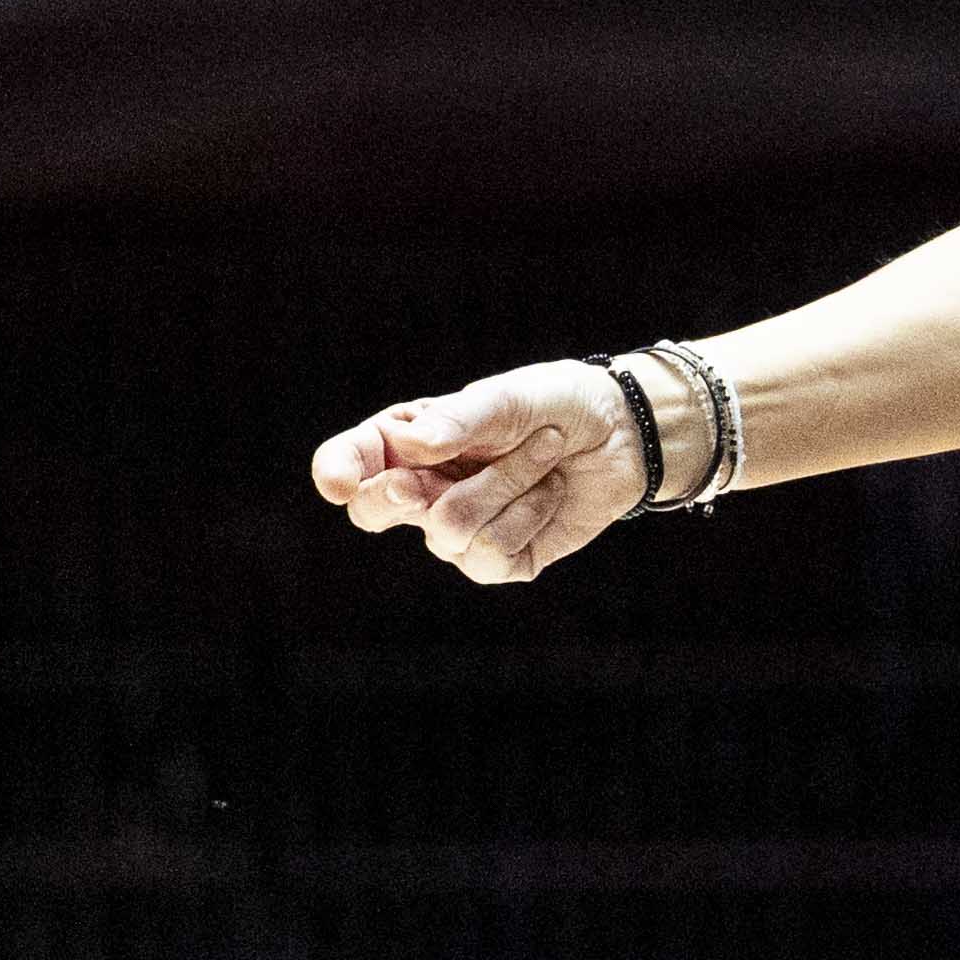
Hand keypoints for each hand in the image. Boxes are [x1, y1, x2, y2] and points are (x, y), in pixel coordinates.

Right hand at [309, 361, 648, 584]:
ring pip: (450, 527)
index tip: (339, 484)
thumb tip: (407, 447)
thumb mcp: (508, 398)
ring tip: (546, 450)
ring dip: (508, 482)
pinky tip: (552, 491)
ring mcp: (458, 531)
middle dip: (394, 498)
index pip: (350, 461)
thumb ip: (458, 422)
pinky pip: (491, 552)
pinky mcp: (498, 561)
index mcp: (409, 442)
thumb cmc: (557, 404)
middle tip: (419, 482)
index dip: (335, 473)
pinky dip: (529, 513)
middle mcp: (423, 490)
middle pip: (373, 512)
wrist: (623, 434)